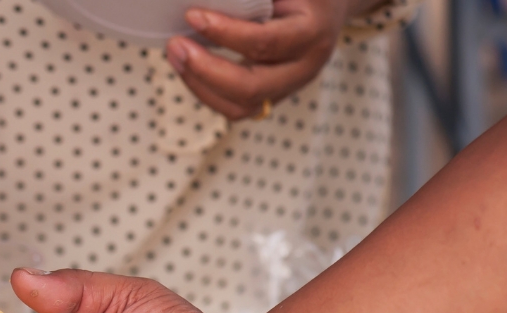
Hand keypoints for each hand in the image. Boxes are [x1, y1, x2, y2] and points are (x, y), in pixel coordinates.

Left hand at [165, 0, 360, 119]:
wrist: (330, 7)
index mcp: (312, 32)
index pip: (264, 43)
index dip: (224, 32)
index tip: (193, 15)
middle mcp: (305, 67)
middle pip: (250, 87)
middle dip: (205, 70)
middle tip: (176, 46)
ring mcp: (288, 87)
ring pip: (240, 107)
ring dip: (200, 85)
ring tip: (175, 56)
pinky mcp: (272, 97)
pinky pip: (235, 108)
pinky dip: (206, 92)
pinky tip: (188, 70)